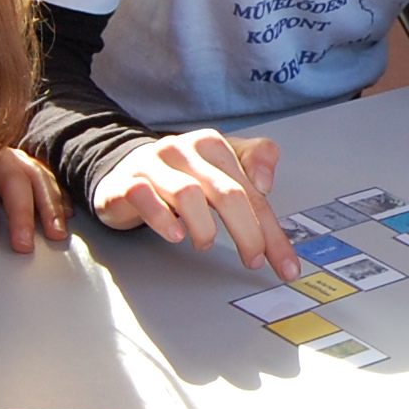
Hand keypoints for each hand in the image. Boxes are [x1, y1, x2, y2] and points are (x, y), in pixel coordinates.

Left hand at [0, 146, 68, 252]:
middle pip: (13, 180)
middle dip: (21, 214)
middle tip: (23, 246)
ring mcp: (13, 156)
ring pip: (36, 176)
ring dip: (49, 205)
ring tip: (56, 234)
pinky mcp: (26, 163)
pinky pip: (47, 176)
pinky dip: (58, 196)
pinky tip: (66, 216)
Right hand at [88, 130, 297, 279]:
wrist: (125, 170)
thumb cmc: (181, 173)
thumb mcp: (222, 165)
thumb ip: (256, 164)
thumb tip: (266, 182)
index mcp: (213, 145)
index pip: (251, 190)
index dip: (271, 230)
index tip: (283, 263)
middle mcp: (184, 150)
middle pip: (226, 193)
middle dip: (248, 233)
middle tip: (254, 260)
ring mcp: (153, 165)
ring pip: (188, 194)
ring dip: (204, 228)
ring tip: (207, 244)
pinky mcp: (126, 183)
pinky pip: (145, 197)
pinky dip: (162, 219)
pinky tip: (175, 234)